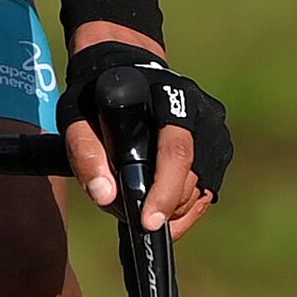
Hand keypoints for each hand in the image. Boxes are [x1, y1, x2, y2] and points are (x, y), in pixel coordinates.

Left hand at [60, 25, 224, 236]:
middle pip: (192, 179)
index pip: (176, 153)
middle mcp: (203, 114)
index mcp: (170, 98)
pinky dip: (182, 209)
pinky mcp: (219, 151)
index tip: (147, 222)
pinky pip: (206, 193)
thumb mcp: (77, 117)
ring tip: (139, 207)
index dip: (164, 191)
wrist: (124, 75)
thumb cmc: (98, 98)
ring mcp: (216, 133)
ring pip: (202, 192)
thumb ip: (85, 154)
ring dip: (172, 212)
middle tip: (129, 216)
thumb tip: (104, 195)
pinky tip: (158, 207)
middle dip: (162, 208)